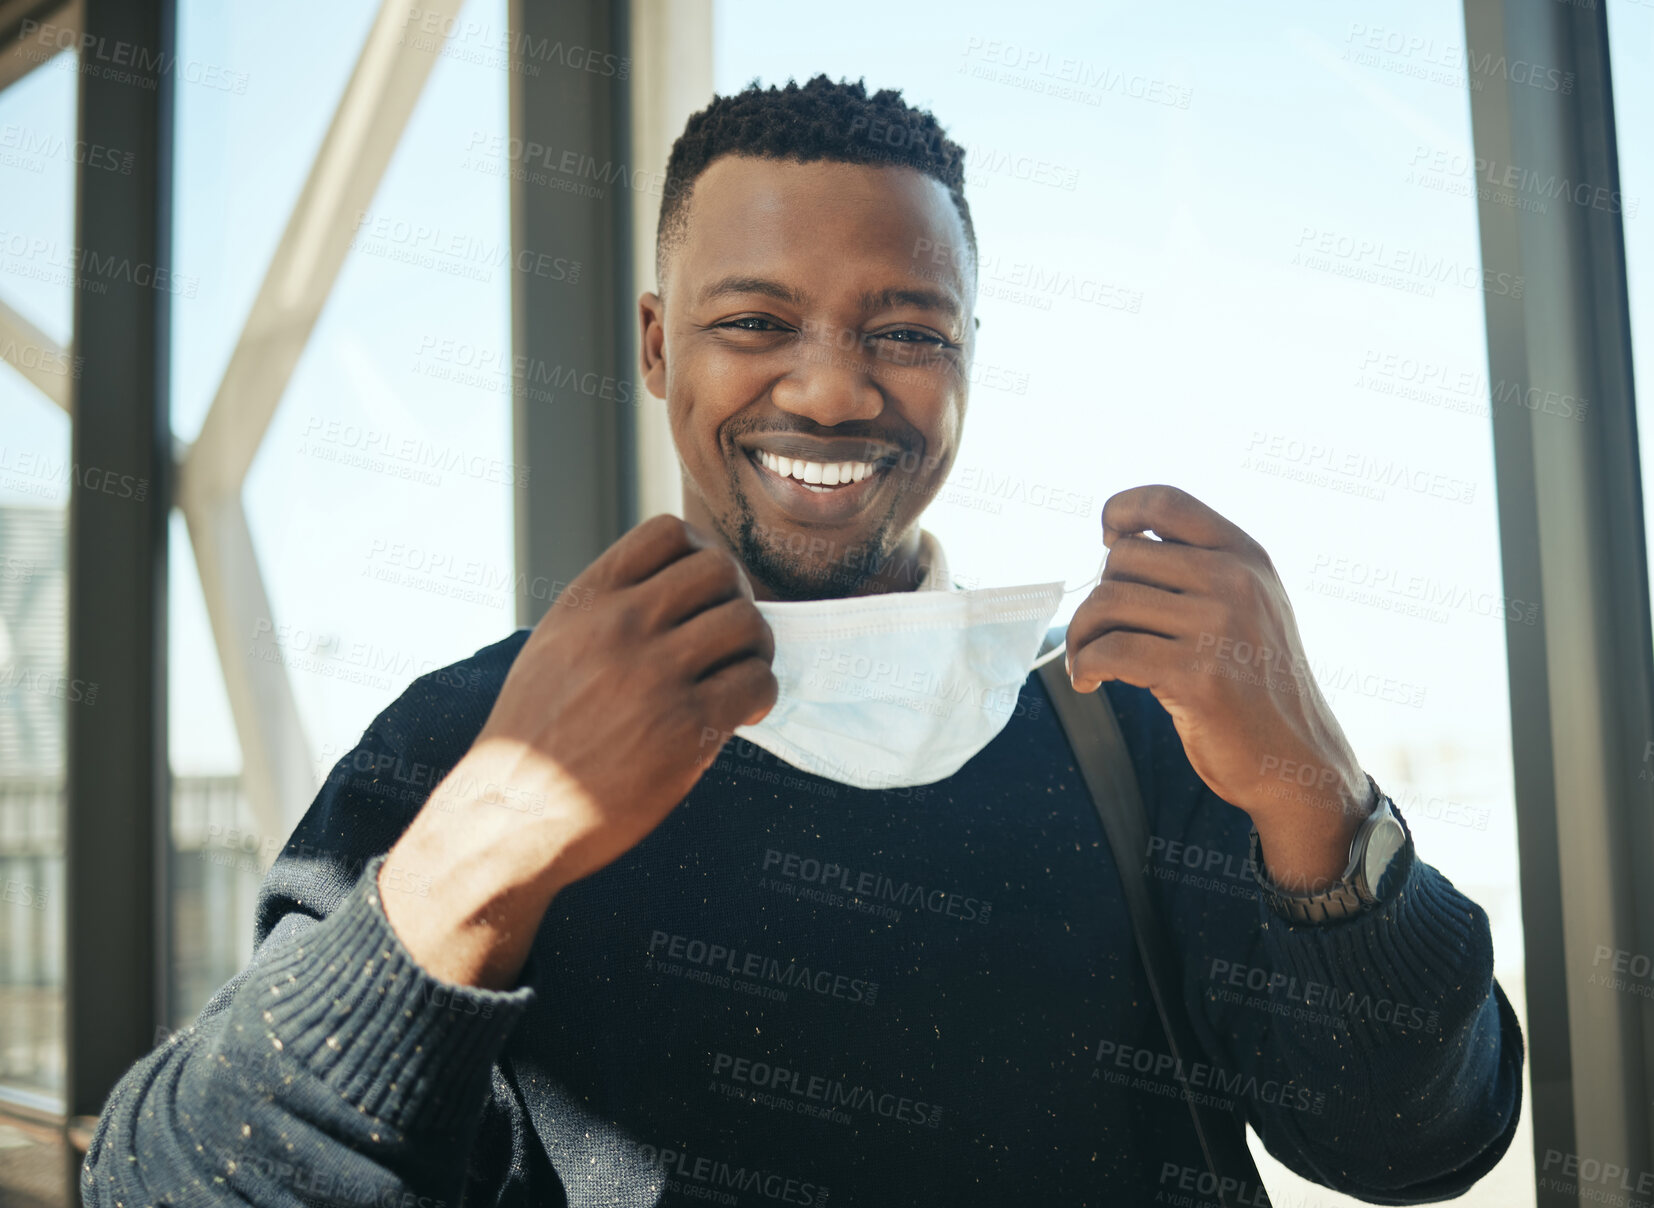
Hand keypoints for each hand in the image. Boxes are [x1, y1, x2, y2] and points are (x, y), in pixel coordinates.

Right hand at [382, 514, 776, 985]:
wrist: (509, 816)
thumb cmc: (536, 738)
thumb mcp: (554, 647)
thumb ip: (605, 610)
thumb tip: (677, 590)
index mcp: (587, 601)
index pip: (667, 531)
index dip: (701, 555)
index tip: (702, 595)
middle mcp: (620, 626)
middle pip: (720, 570)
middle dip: (737, 600)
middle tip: (731, 640)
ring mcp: (654, 675)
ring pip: (747, 623)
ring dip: (756, 649)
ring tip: (739, 676)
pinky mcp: (684, 728)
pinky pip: (757, 682)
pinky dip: (762, 694)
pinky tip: (741, 714)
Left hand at [1064, 486, 1372, 886]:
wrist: (1298, 759)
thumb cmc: (1257, 684)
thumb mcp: (1248, 606)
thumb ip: (1199, 570)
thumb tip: (1116, 545)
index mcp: (1246, 556)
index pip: (1167, 501)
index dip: (1122, 510)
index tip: (1107, 538)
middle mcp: (1235, 581)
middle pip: (1123, 559)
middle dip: (1097, 598)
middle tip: (1095, 634)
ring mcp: (1218, 626)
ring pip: (1107, 602)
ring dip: (1082, 635)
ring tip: (1088, 662)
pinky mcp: (1197, 676)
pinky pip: (1110, 651)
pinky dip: (1085, 666)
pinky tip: (1089, 681)